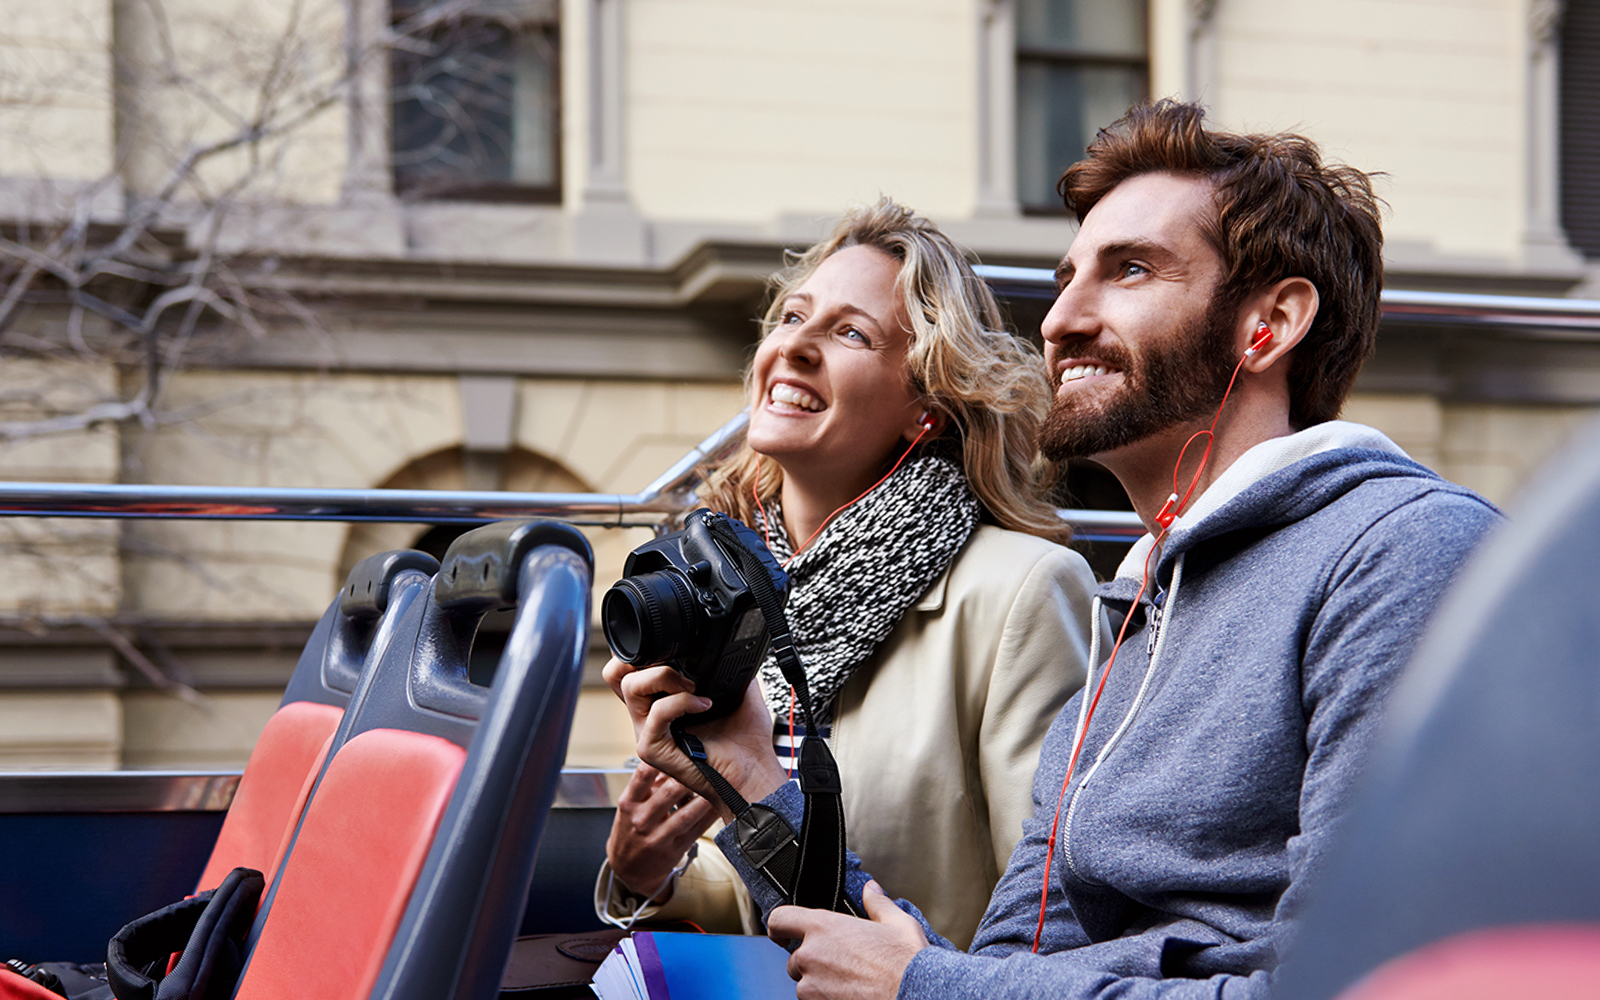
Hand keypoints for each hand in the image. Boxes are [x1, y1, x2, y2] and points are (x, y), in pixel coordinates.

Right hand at [604, 660, 786, 821]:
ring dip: (664, 676)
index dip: (641, 653)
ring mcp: (646, 732)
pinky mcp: (651, 748)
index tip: (674, 650)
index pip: (628, 670)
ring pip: (630, 686)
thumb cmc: (744, 742)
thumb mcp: (736, 692)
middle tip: (676, 668)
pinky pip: (656, 712)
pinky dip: (681, 702)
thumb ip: (724, 668)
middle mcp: (648, 716)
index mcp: (661, 702)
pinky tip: (703, 705)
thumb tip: (729, 648)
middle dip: (643, 658)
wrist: (750, 773)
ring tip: (692, 686)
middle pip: (615, 674)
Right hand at [605, 763, 717, 898]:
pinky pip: (696, 831)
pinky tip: (719, 804)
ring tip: (717, 783)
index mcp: (629, 804)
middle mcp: (641, 820)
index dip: (660, 760)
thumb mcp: (630, 805)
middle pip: (668, 793)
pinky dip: (709, 817)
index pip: (642, 777)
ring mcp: (658, 838)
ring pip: (685, 815)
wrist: (627, 869)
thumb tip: (669, 759)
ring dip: (704, 798)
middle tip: (704, 763)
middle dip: (688, 777)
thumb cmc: (630, 829)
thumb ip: (648, 783)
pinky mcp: (674, 851)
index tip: (676, 749)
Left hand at [767, 881, 927, 999]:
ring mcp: (811, 986)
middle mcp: (811, 955)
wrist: (915, 994)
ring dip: (819, 984)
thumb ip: (877, 903)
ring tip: (850, 982)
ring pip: (805, 984)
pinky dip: (827, 999)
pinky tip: (851, 994)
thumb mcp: (896, 922)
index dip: (779, 926)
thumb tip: (871, 890)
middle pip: (795, 958)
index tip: (782, 933)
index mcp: (824, 927)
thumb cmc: (906, 962)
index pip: (780, 919)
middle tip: (841, 964)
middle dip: (813, 962)